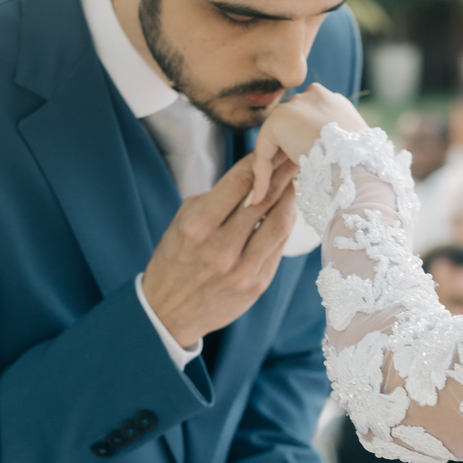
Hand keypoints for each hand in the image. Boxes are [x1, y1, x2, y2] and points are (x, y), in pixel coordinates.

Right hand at [142, 155, 299, 347]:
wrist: (168, 312)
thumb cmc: (174, 259)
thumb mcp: (183, 222)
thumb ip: (214, 199)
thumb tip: (251, 173)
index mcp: (197, 226)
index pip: (239, 183)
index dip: (258, 162)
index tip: (268, 151)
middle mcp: (220, 248)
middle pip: (263, 200)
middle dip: (280, 174)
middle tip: (291, 158)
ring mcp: (241, 269)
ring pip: (279, 223)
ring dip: (290, 199)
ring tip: (293, 183)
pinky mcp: (257, 284)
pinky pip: (278, 247)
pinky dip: (284, 226)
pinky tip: (287, 212)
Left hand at [247, 83, 364, 204]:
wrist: (357, 166)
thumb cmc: (361, 166)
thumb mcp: (351, 150)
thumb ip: (334, 146)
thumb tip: (324, 163)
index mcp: (336, 102)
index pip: (311, 121)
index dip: (304, 147)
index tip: (299, 173)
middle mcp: (316, 95)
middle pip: (292, 125)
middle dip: (285, 153)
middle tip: (279, 182)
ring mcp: (297, 103)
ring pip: (276, 136)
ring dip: (271, 166)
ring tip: (265, 194)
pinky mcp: (279, 118)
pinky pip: (264, 148)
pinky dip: (261, 171)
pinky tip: (259, 194)